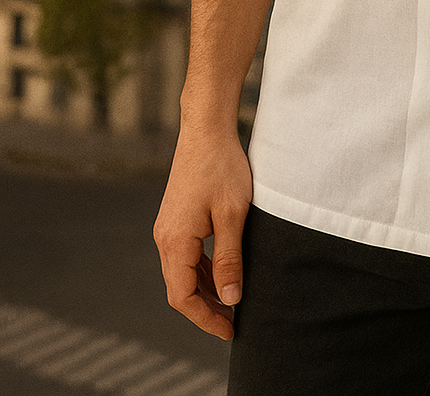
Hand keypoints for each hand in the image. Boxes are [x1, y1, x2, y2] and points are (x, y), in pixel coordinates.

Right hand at [153, 128, 253, 339]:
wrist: (206, 129)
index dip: (205, 318)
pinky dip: (203, 270)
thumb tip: (230, 299)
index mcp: (175, 241)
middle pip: (180, 288)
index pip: (183, 297)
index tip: (229, 330)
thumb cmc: (222, 167)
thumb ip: (230, 259)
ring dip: (206, 290)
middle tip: (234, 322)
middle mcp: (165, 238)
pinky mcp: (177, 218)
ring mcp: (169, 227)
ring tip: (233, 302)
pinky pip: (186, 255)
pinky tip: (224, 272)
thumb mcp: (232, 216)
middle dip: (206, 309)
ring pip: (183, 272)